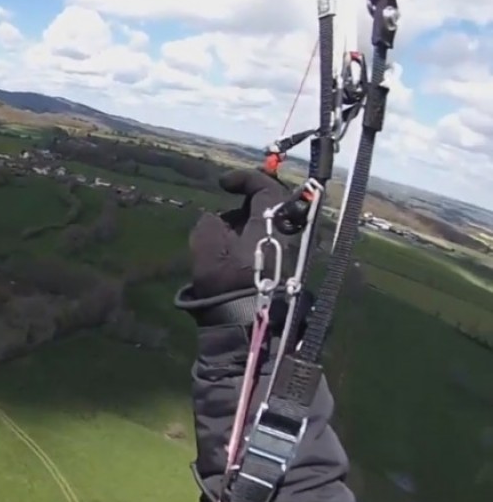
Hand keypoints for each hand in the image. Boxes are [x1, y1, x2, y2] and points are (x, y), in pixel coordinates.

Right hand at [188, 168, 297, 298]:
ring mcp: (295, 250)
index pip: (265, 185)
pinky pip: (275, 238)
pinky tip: (237, 248)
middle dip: (249, 200)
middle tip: (227, 203)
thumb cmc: (227, 281)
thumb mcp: (206, 245)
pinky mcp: (291, 266)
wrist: (247, 322)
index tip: (222, 183)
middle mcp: (292, 231)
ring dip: (251, 219)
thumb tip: (217, 219)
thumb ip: (210, 222)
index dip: (243, 178)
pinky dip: (256, 235)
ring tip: (227, 231)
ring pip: (274, 221)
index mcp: (275, 220)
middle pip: (274, 202)